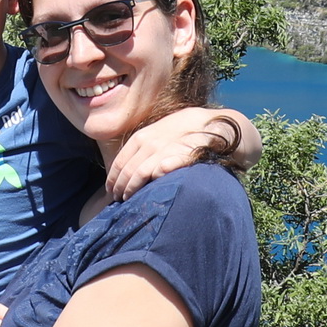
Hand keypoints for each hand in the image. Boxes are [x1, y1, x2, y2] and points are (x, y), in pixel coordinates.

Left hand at [104, 108, 236, 200]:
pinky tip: (150, 189)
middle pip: (127, 169)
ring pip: (140, 173)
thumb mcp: (160, 134)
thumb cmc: (185, 132)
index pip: (120, 160)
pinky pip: (163, 169)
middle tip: (117, 200)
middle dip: (120, 187)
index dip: (113, 178)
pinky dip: (154, 178)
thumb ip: (145, 149)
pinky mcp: (181, 156)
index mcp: (142, 137)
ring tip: (129, 200)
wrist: (215, 125)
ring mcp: (165, 149)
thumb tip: (130, 168)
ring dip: (132, 188)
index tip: (111, 191)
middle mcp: (150, 142)